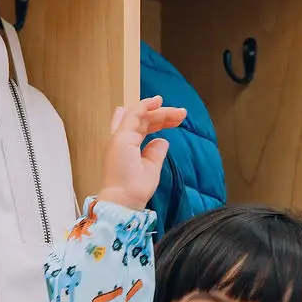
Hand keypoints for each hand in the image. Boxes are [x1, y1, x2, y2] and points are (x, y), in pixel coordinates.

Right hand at [96, 95, 187, 213]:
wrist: (125, 200)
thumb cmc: (135, 189)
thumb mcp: (151, 167)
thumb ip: (155, 152)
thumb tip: (162, 140)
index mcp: (126, 148)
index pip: (137, 127)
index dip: (151, 118)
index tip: (168, 117)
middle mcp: (121, 140)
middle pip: (142, 120)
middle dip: (162, 116)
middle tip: (181, 114)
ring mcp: (120, 137)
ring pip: (140, 115)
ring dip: (160, 111)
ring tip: (180, 112)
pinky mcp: (122, 136)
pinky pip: (134, 114)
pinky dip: (146, 105)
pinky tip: (158, 101)